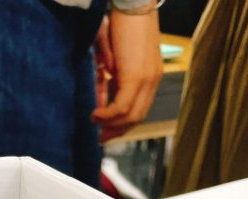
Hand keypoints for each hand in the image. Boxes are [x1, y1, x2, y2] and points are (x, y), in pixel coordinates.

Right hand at [92, 7, 162, 142]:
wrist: (134, 1)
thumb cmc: (124, 20)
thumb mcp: (118, 53)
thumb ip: (112, 72)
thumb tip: (102, 85)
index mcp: (151, 74)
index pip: (139, 108)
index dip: (123, 123)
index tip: (107, 129)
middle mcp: (152, 79)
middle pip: (137, 117)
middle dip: (117, 130)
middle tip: (100, 136)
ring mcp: (146, 79)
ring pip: (130, 115)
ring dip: (111, 124)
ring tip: (95, 123)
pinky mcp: (136, 76)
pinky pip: (121, 106)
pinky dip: (107, 115)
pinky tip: (96, 114)